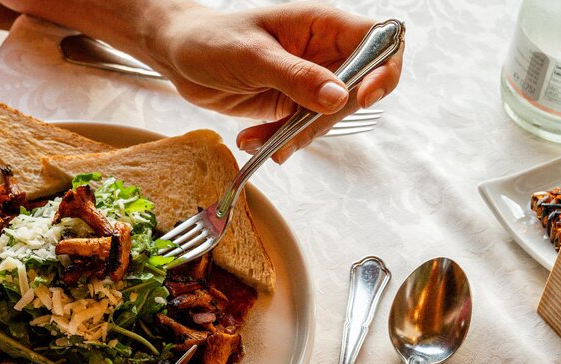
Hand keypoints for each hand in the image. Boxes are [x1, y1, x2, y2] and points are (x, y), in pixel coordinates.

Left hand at [149, 1, 403, 161]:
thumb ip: (297, 77)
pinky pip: (301, 130)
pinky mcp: (290, 104)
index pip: (378, 41)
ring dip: (298, 136)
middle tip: (295, 132)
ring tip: (261, 140)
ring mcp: (308, 81)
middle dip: (327, 118)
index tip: (361, 98)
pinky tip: (252, 138)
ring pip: (328, 118)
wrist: (178, 55)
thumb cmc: (211, 39)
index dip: (382, 69)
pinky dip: (280, 141)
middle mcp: (322, 53)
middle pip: (357, 90)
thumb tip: (340, 98)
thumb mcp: (253, 57)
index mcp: (322, 25)